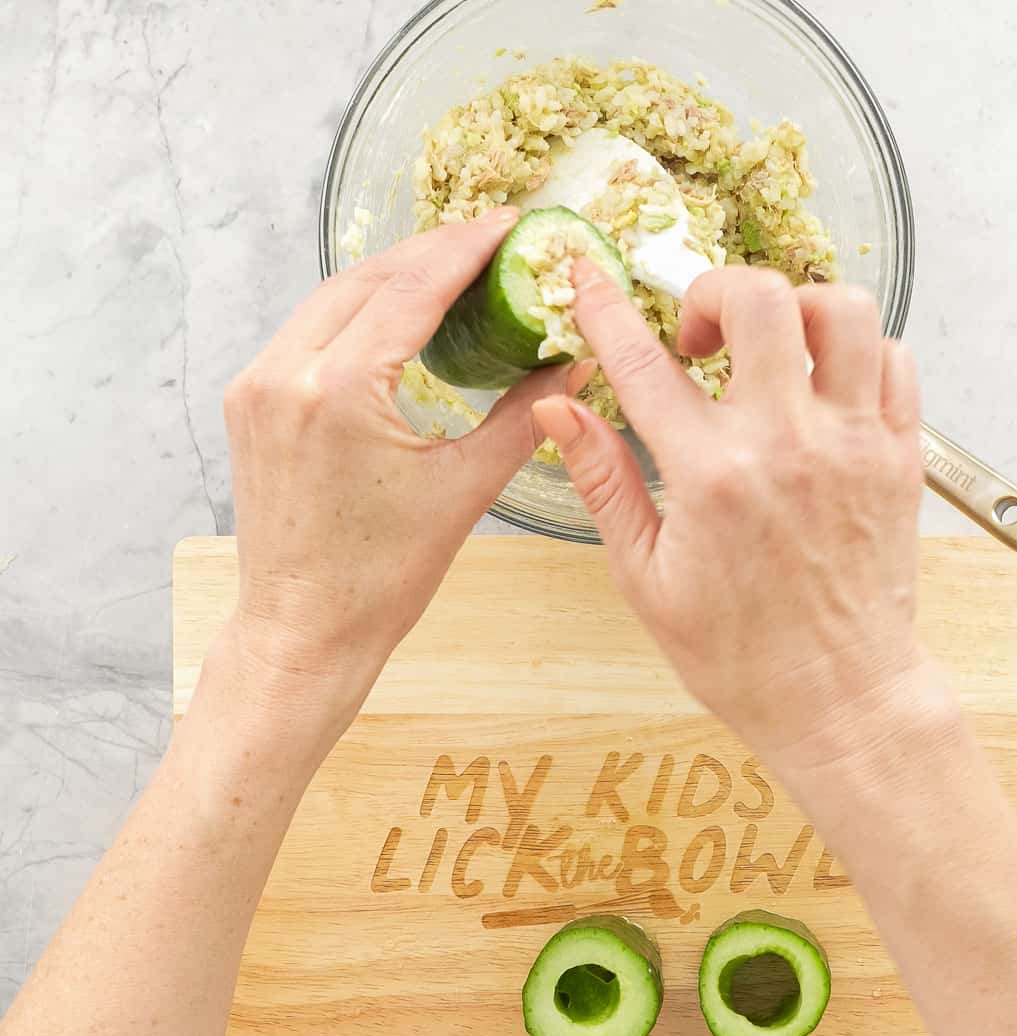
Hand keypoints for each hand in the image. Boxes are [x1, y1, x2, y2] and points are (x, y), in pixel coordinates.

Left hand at [222, 210, 593, 713]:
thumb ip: (524, 417)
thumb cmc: (382, 579)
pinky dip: (356, 312)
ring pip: (332, 298)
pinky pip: (308, 331)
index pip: (411, 287)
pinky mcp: (250, 401)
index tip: (509, 224)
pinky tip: (395, 317)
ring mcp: (257, 385)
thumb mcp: (465, 491)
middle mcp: (286, 373)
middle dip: (432, 252)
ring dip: (392, 278)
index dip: (467, 247)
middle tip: (491, 242)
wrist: (305, 631)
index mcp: (340, 390)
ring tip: (452, 271)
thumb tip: (569, 364)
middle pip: (367, 278)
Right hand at [534, 262, 928, 768]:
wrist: (838, 697)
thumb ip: (604, 482)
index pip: (644, 362)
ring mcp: (854, 444)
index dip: (607, 309)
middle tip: (696, 335)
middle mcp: (789, 444)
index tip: (590, 282)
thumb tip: (560, 412)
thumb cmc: (738, 655)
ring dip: (793, 310)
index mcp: (712, 476)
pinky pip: (892, 359)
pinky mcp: (899, 456)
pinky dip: (853, 351)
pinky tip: (819, 387)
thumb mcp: (644, 578)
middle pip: (760, 298)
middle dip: (712, 290)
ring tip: (766, 351)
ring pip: (842, 310)